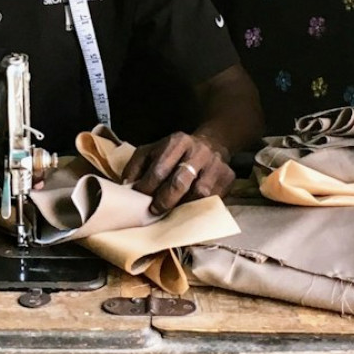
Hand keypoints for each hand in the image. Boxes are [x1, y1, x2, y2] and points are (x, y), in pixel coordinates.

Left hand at [120, 132, 234, 214]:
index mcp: (177, 142)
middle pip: (179, 182)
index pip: (159, 169)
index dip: (147, 187)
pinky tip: (189, 208)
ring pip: (199, 193)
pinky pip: (213, 198)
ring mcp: (215, 165)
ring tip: (172, 211)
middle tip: (154, 210)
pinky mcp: (228, 178)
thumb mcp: (152, 150)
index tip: (139, 198)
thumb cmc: (175, 152)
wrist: (212, 143)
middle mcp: (198, 151)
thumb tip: (126, 186)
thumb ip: (136, 166)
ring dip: (183, 206)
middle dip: (164, 200)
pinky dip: (199, 206)